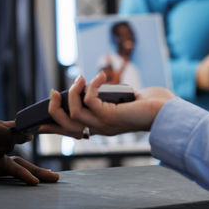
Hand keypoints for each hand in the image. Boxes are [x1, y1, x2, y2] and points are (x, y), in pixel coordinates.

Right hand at [40, 73, 173, 137]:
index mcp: (102, 128)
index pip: (71, 132)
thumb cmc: (152, 104)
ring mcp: (105, 125)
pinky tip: (98, 76)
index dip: (53, 128)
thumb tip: (96, 84)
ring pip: (72, 114)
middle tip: (54, 92)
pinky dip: (90, 86)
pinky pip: (89, 101)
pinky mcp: (111, 117)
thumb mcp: (124, 99)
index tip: (37, 124)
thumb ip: (109, 95)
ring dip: (72, 93)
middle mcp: (100, 130)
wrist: (170, 112)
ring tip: (80, 78)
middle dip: (54, 110)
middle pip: (65, 127)